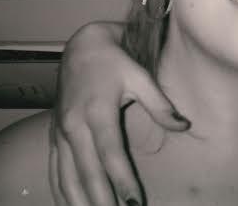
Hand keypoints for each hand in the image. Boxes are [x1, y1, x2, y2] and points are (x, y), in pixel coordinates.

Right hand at [49, 22, 189, 205]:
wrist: (81, 47)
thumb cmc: (115, 62)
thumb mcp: (140, 76)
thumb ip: (159, 104)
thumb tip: (183, 125)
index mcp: (97, 111)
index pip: (110, 154)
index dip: (122, 181)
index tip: (134, 204)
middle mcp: (73, 125)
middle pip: (87, 171)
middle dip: (101, 200)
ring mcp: (60, 133)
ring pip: (66, 176)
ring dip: (79, 202)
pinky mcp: (54, 136)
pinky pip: (55, 170)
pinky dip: (62, 192)